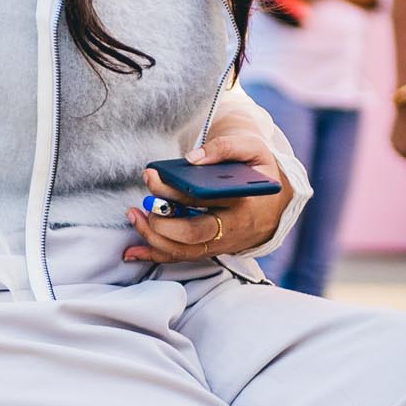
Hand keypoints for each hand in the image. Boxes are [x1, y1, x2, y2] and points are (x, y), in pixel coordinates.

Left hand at [128, 132, 287, 264]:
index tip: (152, 175)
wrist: (273, 204)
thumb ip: (226, 147)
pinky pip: (179, 258)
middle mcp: (232, 228)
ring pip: (183, 250)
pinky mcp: (209, 251)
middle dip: (160, 221)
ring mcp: (220, 244)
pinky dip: (154, 255)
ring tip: (133, 215)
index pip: (203, 199)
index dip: (174, 190)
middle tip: (143, 202)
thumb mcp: (253, 151)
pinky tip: (132, 251)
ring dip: (152, 237)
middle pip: (191, 234)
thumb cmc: (258, 173)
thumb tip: (192, 159)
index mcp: (243, 202)